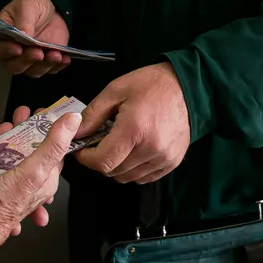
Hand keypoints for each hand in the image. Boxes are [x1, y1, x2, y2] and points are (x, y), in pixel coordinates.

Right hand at [0, 0, 70, 77]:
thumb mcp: (26, 6)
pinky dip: (58, 66)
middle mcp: (12, 53)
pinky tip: (64, 58)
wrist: (51, 9)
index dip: (4, 52)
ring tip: (55, 54)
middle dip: (26, 61)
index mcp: (1, 38)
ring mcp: (29, 59)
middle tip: (38, 53)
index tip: (17, 48)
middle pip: (13, 66)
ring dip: (44, 65)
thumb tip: (23, 35)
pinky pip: (51, 70)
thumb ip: (23, 21)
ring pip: (33, 71)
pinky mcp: (46, 62)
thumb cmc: (31, 6)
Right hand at [0, 111, 80, 243]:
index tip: (46, 110)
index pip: (55, 148)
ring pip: (12, 150)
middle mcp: (29, 180)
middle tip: (23, 111)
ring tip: (6, 120)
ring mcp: (9, 180)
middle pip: (32, 146)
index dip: (52, 127)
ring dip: (10, 134)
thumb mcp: (33, 172)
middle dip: (28, 127)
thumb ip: (53, 146)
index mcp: (45, 179)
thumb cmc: (1, 206)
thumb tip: (74, 120)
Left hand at [75, 63, 189, 184]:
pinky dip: (134, 169)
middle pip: (113, 171)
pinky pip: (144, 177)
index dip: (86, 158)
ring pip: (128, 177)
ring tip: (120, 143)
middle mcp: (151, 148)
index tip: (81, 149)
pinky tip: (134, 149)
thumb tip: (75, 133)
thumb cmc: (151, 84)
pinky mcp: (172, 162)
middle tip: (100, 141)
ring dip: (117, 165)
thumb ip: (92, 115)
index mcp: (135, 129)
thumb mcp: (115, 90)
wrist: (187, 86)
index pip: (102, 161)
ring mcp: (164, 158)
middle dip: (100, 159)